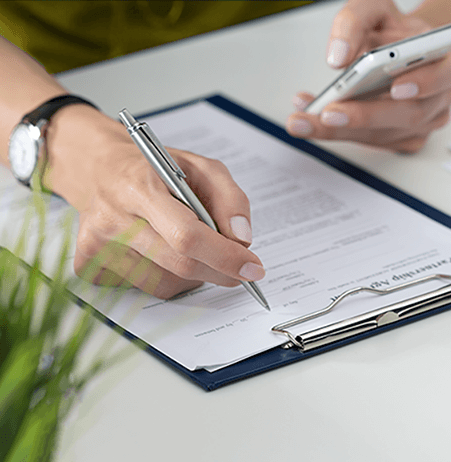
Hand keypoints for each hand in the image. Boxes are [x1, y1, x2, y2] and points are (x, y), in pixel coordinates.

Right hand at [46, 105, 264, 298]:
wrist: (98, 168)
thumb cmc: (153, 169)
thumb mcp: (200, 167)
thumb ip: (230, 198)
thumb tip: (242, 240)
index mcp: (139, 187)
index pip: (187, 236)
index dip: (225, 257)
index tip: (252, 268)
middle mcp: (112, 218)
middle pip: (180, 265)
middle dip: (219, 270)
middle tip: (238, 266)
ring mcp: (97, 246)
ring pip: (167, 283)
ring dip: (193, 273)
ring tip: (186, 244)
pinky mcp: (89, 265)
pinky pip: (146, 289)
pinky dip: (168, 276)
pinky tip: (160, 250)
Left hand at [286, 0, 450, 152]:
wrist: (396, 46)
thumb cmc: (391, 30)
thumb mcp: (372, 10)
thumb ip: (354, 23)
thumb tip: (339, 56)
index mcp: (449, 58)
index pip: (449, 72)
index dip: (426, 82)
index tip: (395, 87)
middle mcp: (444, 93)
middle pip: (411, 113)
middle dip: (366, 115)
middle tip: (329, 112)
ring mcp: (429, 120)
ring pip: (389, 134)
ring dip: (344, 129)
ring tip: (306, 118)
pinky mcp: (410, 138)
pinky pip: (377, 143)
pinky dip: (343, 133)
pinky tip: (316, 122)